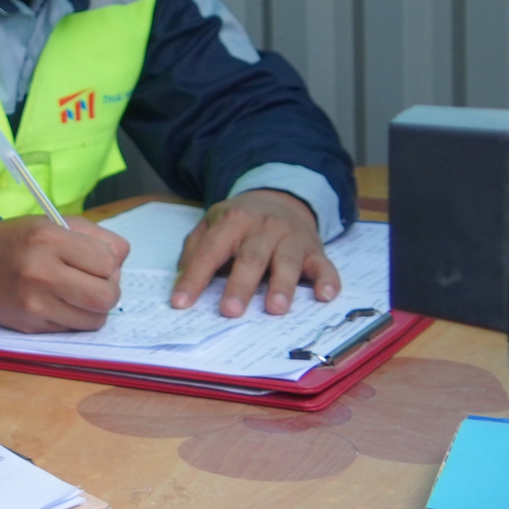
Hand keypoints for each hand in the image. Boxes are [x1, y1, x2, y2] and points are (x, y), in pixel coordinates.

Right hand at [0, 214, 129, 332]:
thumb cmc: (20, 241)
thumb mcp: (55, 223)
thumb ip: (95, 237)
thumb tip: (121, 263)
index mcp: (49, 239)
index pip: (108, 262)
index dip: (109, 263)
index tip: (95, 261)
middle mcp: (41, 272)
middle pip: (107, 297)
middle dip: (109, 291)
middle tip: (95, 283)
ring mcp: (35, 304)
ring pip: (94, 320)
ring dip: (93, 309)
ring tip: (77, 294)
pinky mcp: (30, 326)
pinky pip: (72, 330)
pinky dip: (73, 319)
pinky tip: (58, 304)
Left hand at [170, 189, 339, 316]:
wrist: (282, 197)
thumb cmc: (242, 220)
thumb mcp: (212, 223)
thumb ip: (195, 248)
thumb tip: (181, 278)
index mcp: (233, 221)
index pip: (210, 251)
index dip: (195, 277)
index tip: (181, 302)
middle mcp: (264, 227)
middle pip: (251, 258)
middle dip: (240, 285)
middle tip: (229, 311)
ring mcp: (292, 238)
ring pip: (287, 262)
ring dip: (281, 286)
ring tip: (274, 309)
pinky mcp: (315, 250)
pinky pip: (324, 266)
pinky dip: (327, 281)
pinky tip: (324, 296)